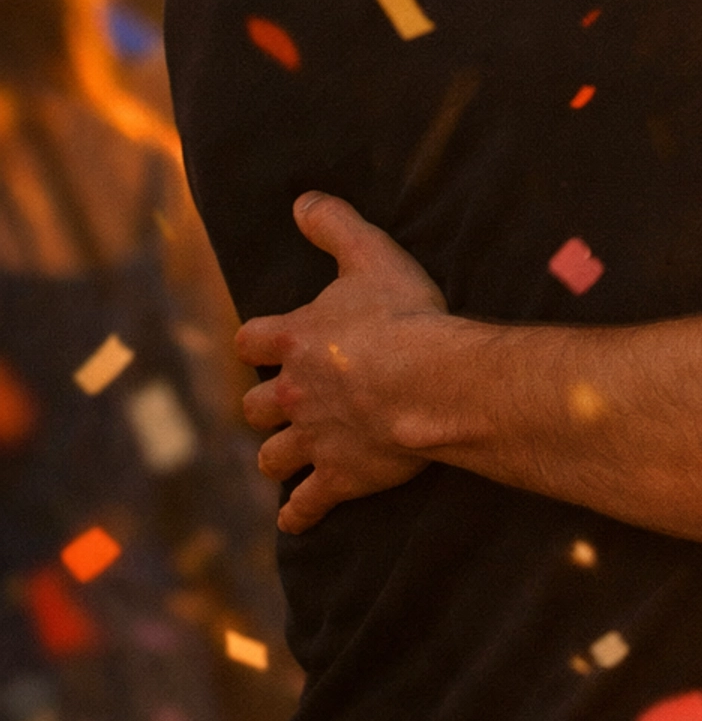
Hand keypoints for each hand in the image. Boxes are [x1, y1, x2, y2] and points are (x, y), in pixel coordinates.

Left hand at [237, 195, 447, 532]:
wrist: (430, 382)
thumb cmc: (403, 315)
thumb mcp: (371, 254)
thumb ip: (334, 224)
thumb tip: (301, 200)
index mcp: (294, 341)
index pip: (251, 342)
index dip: (258, 344)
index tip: (265, 346)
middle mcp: (294, 394)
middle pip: (256, 406)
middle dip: (266, 405)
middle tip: (282, 404)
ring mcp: (314, 439)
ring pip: (273, 457)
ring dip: (277, 455)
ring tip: (283, 456)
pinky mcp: (340, 476)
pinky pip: (308, 503)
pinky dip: (299, 514)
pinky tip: (295, 520)